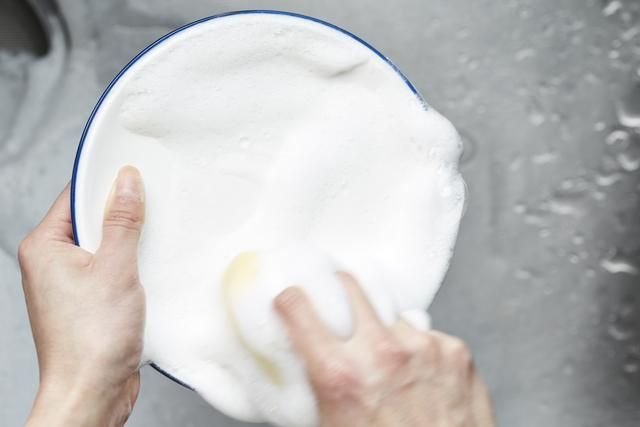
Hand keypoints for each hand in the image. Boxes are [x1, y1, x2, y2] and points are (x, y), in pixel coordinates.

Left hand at [20, 167, 145, 426]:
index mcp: (45, 246)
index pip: (75, 196)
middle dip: (123, 216)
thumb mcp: (115, 267)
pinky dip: (131, 266)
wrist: (93, 391)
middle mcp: (52, 263)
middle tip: (151, 213)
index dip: (106, 184)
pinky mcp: (88, 301)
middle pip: (91, 220)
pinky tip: (149, 270)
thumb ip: (122, 221)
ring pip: (105, 246)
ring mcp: (70, 283)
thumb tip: (126, 182)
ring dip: (131, 244)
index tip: (135, 176)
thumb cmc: (92, 339)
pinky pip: (111, 269)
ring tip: (151, 246)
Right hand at [274, 272, 494, 426]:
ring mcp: (422, 347)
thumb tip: (303, 360)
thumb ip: (316, 385)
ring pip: (392, 317)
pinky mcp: (454, 350)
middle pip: (350, 286)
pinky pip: (427, 335)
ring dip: (387, 334)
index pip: (298, 306)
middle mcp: (381, 352)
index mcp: (340, 375)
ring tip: (393, 369)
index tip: (293, 300)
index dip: (292, 301)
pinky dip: (421, 352)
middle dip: (341, 294)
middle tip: (340, 309)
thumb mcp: (328, 425)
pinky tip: (421, 380)